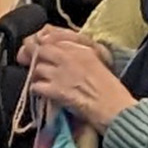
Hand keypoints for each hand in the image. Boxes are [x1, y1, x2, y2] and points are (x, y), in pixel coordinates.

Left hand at [22, 23, 136, 130]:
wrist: (115, 110)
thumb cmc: (112, 90)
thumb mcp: (98, 63)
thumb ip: (79, 55)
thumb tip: (61, 54)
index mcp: (82, 49)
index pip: (52, 37)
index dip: (43, 43)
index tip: (40, 49)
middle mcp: (69, 57)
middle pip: (40, 49)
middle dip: (34, 56)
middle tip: (32, 64)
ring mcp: (61, 74)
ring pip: (36, 68)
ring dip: (36, 75)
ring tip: (43, 82)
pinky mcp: (55, 90)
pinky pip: (35, 86)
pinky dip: (37, 90)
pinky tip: (43, 94)